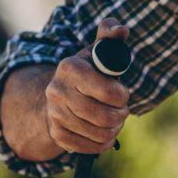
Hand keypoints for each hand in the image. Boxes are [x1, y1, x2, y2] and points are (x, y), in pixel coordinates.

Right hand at [44, 19, 130, 154]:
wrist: (63, 91)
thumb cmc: (91, 68)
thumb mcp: (99, 48)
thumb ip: (111, 33)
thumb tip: (122, 30)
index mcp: (70, 67)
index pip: (107, 91)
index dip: (122, 96)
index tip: (123, 94)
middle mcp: (57, 91)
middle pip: (104, 116)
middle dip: (120, 114)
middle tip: (122, 110)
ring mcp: (54, 114)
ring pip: (98, 133)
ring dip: (114, 129)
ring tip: (115, 121)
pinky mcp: (56, 134)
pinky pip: (86, 148)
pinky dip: (102, 144)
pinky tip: (105, 136)